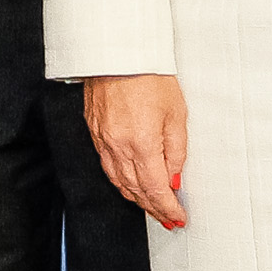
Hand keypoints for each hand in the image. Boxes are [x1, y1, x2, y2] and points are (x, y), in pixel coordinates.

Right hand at [84, 73, 187, 229]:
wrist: (118, 52)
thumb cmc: (149, 76)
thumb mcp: (176, 114)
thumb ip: (176, 151)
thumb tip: (173, 178)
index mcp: (141, 144)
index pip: (155, 189)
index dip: (167, 207)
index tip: (177, 217)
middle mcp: (118, 147)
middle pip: (135, 190)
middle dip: (153, 208)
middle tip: (167, 218)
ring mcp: (102, 140)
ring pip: (118, 181)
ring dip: (136, 198)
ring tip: (150, 206)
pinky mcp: (94, 131)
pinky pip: (107, 166)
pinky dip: (120, 180)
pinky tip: (129, 183)